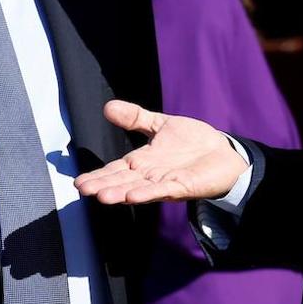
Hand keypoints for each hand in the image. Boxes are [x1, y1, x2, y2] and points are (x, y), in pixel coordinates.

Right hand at [73, 100, 247, 203]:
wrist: (223, 153)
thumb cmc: (192, 142)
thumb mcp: (160, 125)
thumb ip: (135, 118)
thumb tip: (107, 106)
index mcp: (142, 162)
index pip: (115, 169)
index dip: (98, 176)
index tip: (78, 182)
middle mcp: (149, 175)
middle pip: (122, 181)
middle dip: (103, 186)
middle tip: (83, 190)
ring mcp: (165, 182)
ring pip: (138, 189)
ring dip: (120, 193)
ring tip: (102, 197)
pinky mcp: (183, 186)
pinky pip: (163, 190)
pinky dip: (148, 194)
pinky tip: (133, 197)